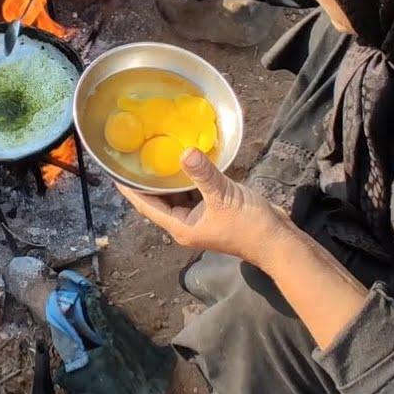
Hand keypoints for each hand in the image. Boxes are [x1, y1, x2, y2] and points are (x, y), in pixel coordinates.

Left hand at [117, 149, 291, 266]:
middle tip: (135, 155)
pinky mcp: (213, 210)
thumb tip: (185, 152)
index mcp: (181, 226)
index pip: (146, 206)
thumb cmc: (249, 226)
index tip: (116, 172)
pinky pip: (193, 192)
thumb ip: (203, 174)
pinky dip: (188, 179)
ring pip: (176, 195)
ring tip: (155, 153)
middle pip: (159, 200)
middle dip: (147, 181)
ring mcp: (200, 218)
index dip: (130, 190)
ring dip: (168, 178)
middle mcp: (186, 224)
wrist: (278, 241)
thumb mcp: (223, 196)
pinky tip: (185, 161)